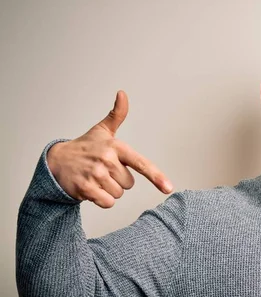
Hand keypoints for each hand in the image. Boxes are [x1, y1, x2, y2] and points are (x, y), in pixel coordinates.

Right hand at [47, 90, 172, 208]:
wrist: (56, 161)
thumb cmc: (85, 147)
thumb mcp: (102, 130)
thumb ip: (117, 114)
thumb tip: (122, 93)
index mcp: (115, 147)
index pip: (141, 163)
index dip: (156, 176)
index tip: (168, 188)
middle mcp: (107, 160)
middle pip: (128, 184)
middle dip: (117, 180)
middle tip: (102, 170)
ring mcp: (96, 175)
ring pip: (118, 194)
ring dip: (108, 190)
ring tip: (95, 177)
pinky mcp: (86, 189)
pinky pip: (107, 202)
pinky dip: (101, 199)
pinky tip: (91, 188)